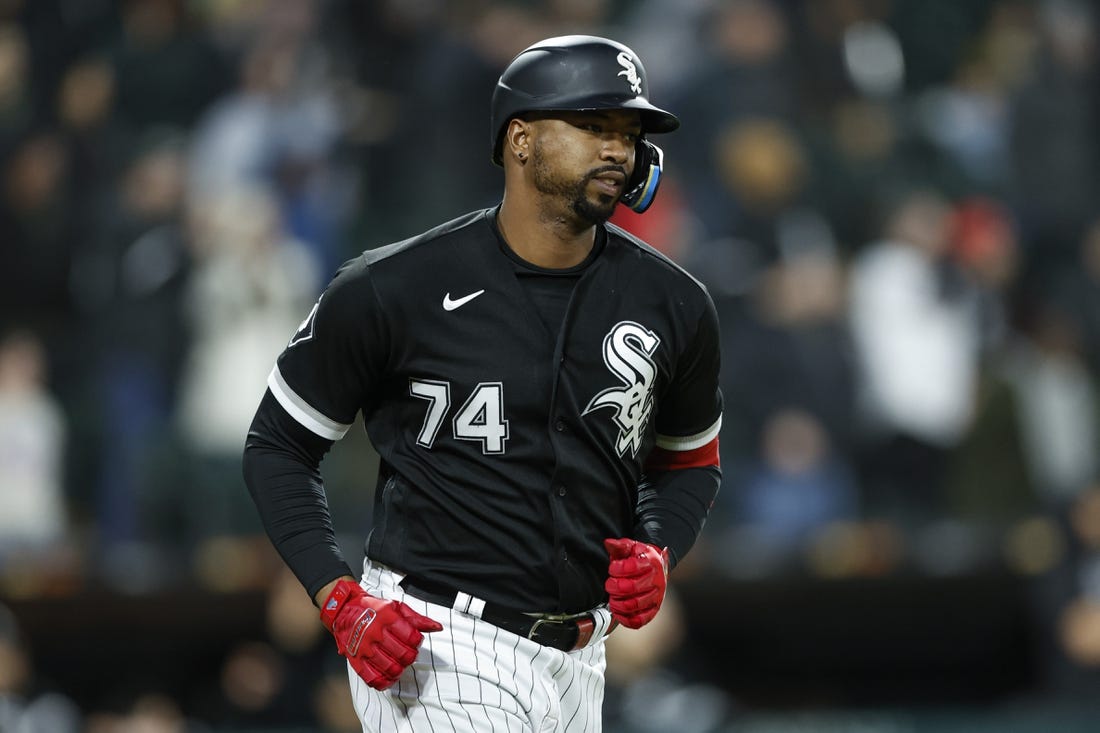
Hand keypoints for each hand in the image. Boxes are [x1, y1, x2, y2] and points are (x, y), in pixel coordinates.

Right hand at [319, 579, 442, 689]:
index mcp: (387, 618)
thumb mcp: (397, 607)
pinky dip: (382, 682)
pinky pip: (370, 677)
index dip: (417, 642)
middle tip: (408, 654)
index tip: (414, 641)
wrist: (344, 610)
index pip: (411, 637)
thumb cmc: (373, 608)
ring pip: (389, 667)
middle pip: (403, 655)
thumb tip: (437, 627)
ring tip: (400, 666)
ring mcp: (364, 647)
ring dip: (400, 670)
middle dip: (410, 657)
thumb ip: (417, 619)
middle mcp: (375, 632)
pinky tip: (388, 678)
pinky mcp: (355, 658)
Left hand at [604, 538, 669, 628]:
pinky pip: (638, 621)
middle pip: (630, 588)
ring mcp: (657, 597)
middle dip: (613, 586)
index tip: (613, 568)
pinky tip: (618, 610)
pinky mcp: (653, 611)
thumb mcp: (630, 548)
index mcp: (651, 562)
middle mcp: (657, 580)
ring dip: (616, 602)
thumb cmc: (639, 558)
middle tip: (610, 584)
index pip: (630, 567)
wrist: (655, 568)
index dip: (615, 569)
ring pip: (632, 605)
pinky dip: (624, 619)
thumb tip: (608, 543)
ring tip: (613, 597)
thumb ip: (619, 545)